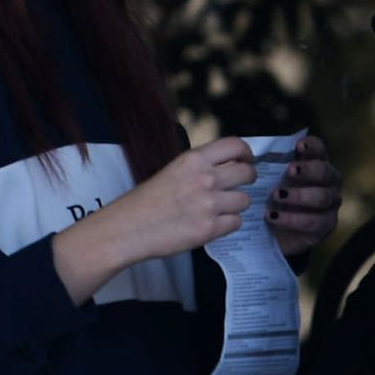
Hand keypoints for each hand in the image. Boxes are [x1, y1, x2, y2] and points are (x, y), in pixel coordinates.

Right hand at [54, 137, 259, 301]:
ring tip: (219, 209)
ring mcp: (209, 204)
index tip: (246, 160)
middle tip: (238, 186)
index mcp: (193, 159)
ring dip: (236, 205)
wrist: (127, 228)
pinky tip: (212, 224)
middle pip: (247, 173)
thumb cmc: (146, 201)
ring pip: (244, 200)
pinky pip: (236, 223)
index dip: (246, 153)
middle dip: (247, 179)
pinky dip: (227, 224)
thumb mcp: (173, 171)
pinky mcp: (209, 229)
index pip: (235, 145)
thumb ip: (200, 167)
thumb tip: (228, 165)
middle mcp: (204, 178)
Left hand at [269, 136, 341, 261]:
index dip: (311, 146)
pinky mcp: (326, 225)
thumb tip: (250, 155)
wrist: (277, 233)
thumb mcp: (270, 180)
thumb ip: (269, 166)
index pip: (319, 149)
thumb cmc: (274, 198)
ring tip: (277, 196)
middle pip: (325, 172)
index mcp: (316, 163)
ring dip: (300, 196)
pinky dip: (293, 219)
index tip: (298, 145)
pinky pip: (314, 221)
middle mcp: (329, 181)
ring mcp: (330, 204)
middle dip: (308, 170)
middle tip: (290, 170)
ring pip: (322, 197)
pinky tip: (274, 217)